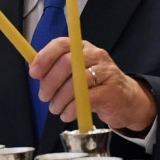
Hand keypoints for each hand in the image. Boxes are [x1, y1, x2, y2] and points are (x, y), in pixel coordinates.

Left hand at [29, 38, 156, 130]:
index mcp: (82, 48)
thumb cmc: (94, 87)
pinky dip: (72, 109)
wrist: (126, 101)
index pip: (61, 44)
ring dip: (60, 99)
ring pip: (76, 82)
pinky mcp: (112, 90)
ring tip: (55, 109)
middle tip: (44, 97)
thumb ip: (55, 71)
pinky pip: (87, 99)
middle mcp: (95, 54)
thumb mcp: (74, 75)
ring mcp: (106, 71)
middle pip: (66, 63)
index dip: (44, 58)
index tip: (34, 73)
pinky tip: (67, 115)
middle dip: (50, 83)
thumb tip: (34, 71)